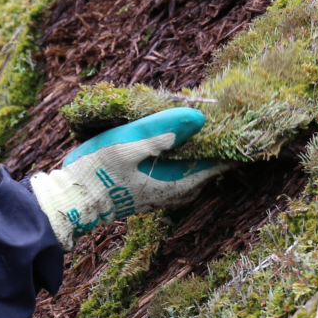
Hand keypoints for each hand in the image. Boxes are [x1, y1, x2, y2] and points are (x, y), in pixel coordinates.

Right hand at [30, 108, 228, 250]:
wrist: (70, 201)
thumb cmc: (96, 173)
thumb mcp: (127, 145)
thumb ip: (161, 131)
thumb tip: (198, 118)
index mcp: (177, 183)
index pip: (219, 162)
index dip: (233, 142)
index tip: (247, 123)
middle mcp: (176, 192)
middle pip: (210, 166)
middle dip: (220, 144)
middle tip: (231, 117)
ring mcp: (164, 192)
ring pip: (195, 169)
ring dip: (202, 148)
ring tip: (209, 124)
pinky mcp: (151, 189)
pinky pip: (180, 171)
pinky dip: (186, 155)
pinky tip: (179, 139)